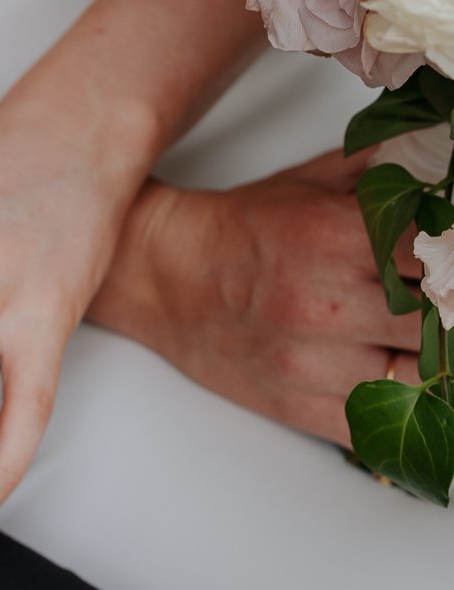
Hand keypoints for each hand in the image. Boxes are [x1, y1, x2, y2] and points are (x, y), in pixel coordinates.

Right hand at [90, 148, 421, 444]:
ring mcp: (313, 363)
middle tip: (449, 307)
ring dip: (440, 364)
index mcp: (332, 236)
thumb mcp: (313, 181)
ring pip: (424, 379)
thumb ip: (384, 168)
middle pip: (441, 322)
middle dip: (452, 313)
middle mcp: (324, 302)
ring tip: (438, 346)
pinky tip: (422, 393)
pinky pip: (383, 429)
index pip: (440, 254)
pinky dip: (413, 415)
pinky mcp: (302, 408)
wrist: (164, 278)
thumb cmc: (241, 232)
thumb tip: (443, 160)